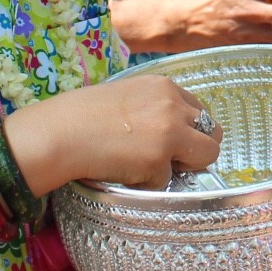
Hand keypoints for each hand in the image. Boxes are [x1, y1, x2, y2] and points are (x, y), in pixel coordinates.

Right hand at [10, 73, 220, 190]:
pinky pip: (167, 181)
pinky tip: (124, 173)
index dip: (190, 130)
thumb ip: (155, 107)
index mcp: (164, 87)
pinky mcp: (158, 161)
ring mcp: (169, 133)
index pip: (200, 110)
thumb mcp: (127, 96)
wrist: (58, 134)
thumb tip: (175, 131)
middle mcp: (173, 106)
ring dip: (184, 167)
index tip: (175, 142)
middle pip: (213, 132)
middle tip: (172, 160)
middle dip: (198, 149)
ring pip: (206, 157)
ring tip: (150, 167)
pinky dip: (148, 184)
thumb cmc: (81, 116)